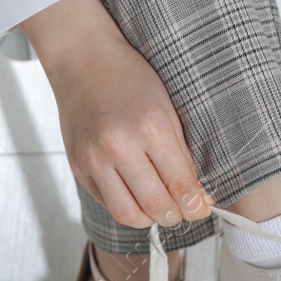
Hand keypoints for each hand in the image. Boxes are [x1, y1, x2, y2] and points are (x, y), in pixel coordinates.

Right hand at [20, 0, 211, 228]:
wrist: (83, 61)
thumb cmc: (130, 78)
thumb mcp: (166, 108)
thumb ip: (181, 153)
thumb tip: (197, 195)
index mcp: (150, 127)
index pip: (181, 185)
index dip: (196, 205)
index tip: (201, 209)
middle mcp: (119, 146)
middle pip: (156, 206)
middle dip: (175, 215)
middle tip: (182, 211)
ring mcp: (95, 159)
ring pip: (128, 214)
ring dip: (149, 219)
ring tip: (159, 209)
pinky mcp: (79, 166)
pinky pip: (107, 203)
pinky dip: (126, 206)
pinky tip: (136, 195)